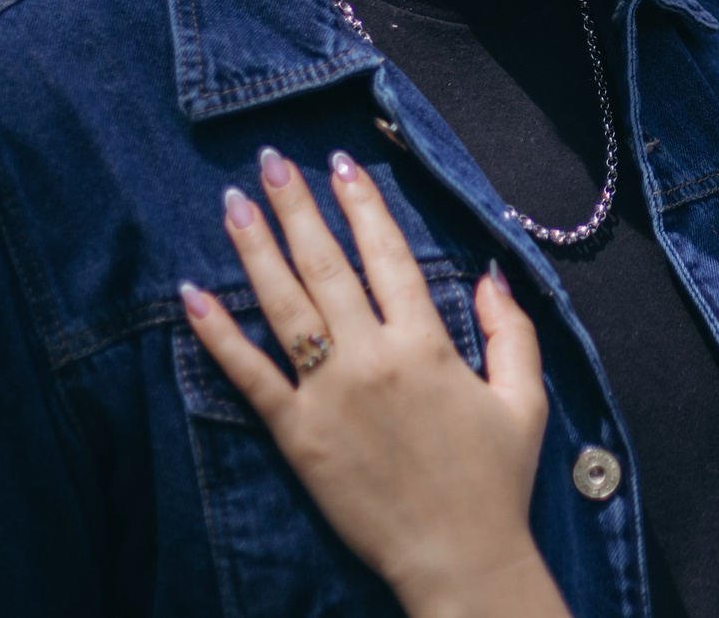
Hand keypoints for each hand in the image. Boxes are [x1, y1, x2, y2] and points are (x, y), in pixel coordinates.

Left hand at [180, 147, 572, 617]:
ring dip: (256, 248)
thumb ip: (511, 330)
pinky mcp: (298, 436)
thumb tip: (493, 273)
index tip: (342, 163)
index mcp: (429, 344)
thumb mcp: (524, 398)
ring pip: (284, 305)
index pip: (390, 254)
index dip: (364, 204)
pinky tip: (193, 294)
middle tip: (271, 160)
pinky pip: (249, 375)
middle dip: (298, 206)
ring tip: (233, 202)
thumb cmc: (495, 482)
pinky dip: (218, 334)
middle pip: (328, 264)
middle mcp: (375, 357)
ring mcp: (330, 395)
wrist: (459, 558)